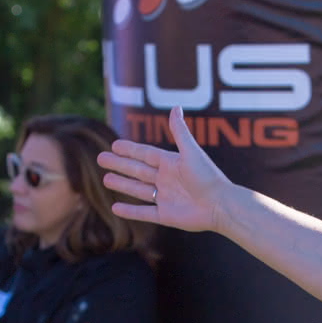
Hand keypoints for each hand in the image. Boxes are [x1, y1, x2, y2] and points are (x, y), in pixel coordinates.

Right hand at [99, 105, 233, 232]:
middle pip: (137, 170)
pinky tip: (115, 207)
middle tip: (101, 159)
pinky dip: (130, 211)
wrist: (221, 205)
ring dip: (122, 184)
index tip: (114, 145)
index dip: (129, 150)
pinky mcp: (166, 216)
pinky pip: (144, 212)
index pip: (145, 154)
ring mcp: (165, 198)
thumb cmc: (208, 177)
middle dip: (119, 165)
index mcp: (171, 163)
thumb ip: (179, 131)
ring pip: (138, 190)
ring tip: (105, 179)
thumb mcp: (191, 152)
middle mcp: (167, 180)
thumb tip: (175, 106)